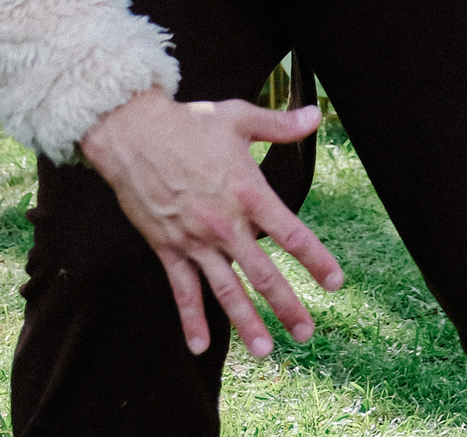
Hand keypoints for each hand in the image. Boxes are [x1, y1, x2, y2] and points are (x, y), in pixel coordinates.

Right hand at [78, 88, 342, 358]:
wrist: (130, 132)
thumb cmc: (188, 122)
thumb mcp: (239, 117)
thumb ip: (280, 125)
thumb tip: (316, 115)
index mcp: (248, 191)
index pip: (290, 233)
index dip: (316, 259)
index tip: (336, 283)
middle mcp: (224, 222)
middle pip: (263, 272)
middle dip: (287, 305)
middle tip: (307, 333)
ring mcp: (194, 239)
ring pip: (225, 289)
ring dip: (246, 322)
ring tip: (266, 350)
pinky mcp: (167, 247)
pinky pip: (182, 289)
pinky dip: (191, 319)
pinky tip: (199, 347)